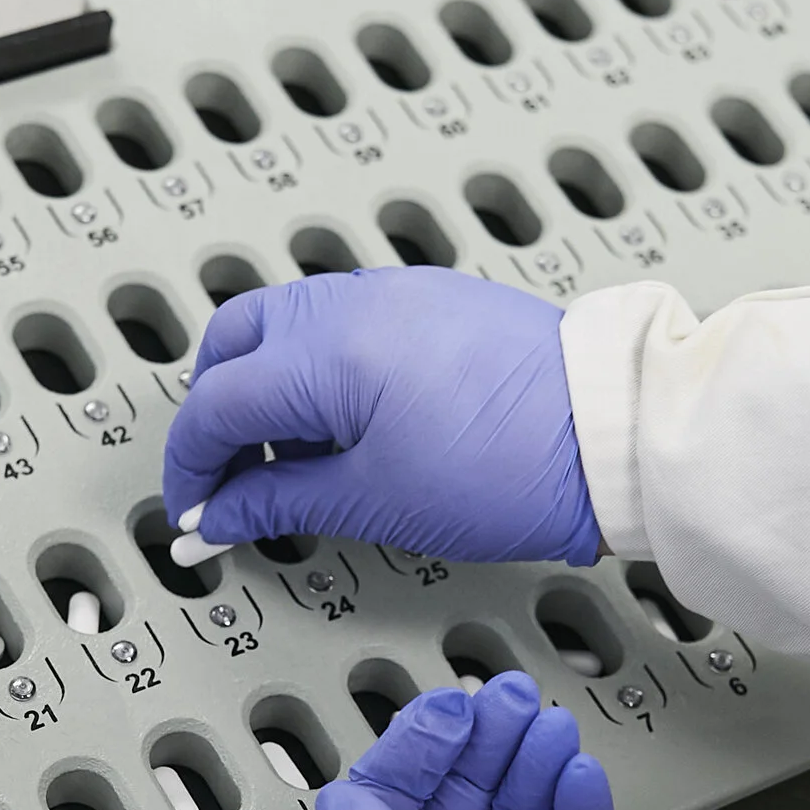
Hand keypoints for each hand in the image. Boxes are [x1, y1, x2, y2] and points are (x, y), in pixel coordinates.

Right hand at [161, 268, 602, 564]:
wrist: (615, 432)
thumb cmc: (514, 466)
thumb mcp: (375, 499)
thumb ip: (279, 502)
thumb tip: (220, 517)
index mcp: (323, 350)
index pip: (215, 403)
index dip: (194, 466)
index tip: (201, 514)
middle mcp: (348, 302)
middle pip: (234, 342)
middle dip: (217, 412)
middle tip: (232, 481)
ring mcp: (391, 292)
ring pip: (285, 324)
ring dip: (265, 386)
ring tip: (294, 462)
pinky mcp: (430, 299)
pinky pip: (340, 320)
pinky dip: (316, 368)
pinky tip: (346, 428)